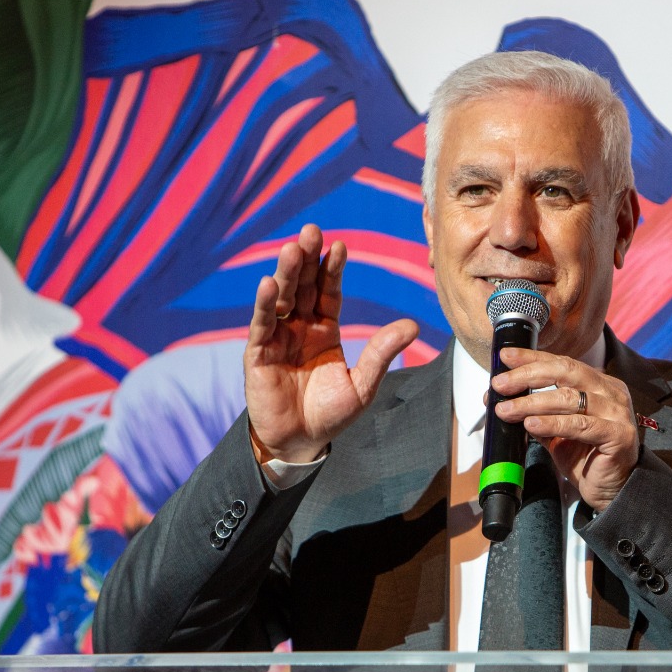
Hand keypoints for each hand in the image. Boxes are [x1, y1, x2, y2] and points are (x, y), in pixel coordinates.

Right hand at [245, 224, 417, 462]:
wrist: (300, 441)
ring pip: (282, 298)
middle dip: (306, 259)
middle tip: (310, 230)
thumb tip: (412, 325)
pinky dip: (264, 304)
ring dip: (285, 273)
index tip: (339, 245)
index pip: (329, 292)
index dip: (332, 270)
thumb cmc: (331, 414)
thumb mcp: (362, 385)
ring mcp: (278, 337)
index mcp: (325, 330)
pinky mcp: (258, 353)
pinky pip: (262, 324)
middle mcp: (300, 327)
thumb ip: (381, 353)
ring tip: (292, 248)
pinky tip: (267, 283)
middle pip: (303, 286)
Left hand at [490, 346, 639, 510]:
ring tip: (507, 410)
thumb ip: (536, 414)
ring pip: (569, 398)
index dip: (532, 358)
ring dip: (532, 402)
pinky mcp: (618, 435)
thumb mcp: (555, 432)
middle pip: (565, 372)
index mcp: (598, 384)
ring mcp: (617, 412)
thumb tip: (503, 400)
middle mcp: (610, 392)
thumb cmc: (586, 459)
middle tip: (500, 384)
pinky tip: (531, 425)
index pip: (562, 364)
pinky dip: (552, 424)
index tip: (505, 357)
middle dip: (528, 375)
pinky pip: (580, 425)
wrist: (611, 490)